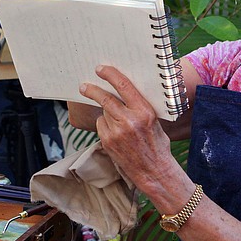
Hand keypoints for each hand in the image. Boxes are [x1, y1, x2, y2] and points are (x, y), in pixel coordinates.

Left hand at [79, 65, 174, 190]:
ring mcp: (117, 132)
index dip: (110, 75)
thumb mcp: (155, 120)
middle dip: (92, 90)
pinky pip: (101, 125)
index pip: (124, 86)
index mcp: (144, 111)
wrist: (154, 171)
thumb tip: (123, 90)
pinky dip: (105, 125)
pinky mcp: (108, 142)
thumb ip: (139, 106)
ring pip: (104, 112)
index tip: (100, 69)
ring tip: (118, 122)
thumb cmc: (157, 144)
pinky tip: (115, 133)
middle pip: (105, 98)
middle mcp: (130, 120)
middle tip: (83, 86)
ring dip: (106, 112)